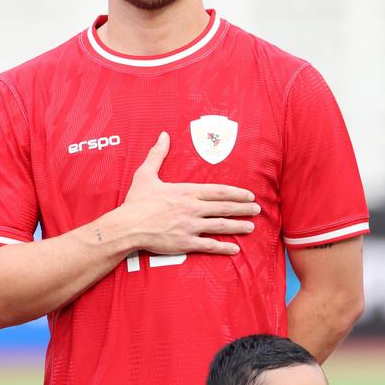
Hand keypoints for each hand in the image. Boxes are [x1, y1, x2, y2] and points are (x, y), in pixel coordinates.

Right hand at [108, 132, 259, 255]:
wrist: (127, 226)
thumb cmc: (136, 202)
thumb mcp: (146, 174)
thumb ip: (157, 154)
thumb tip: (163, 135)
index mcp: (187, 191)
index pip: (219, 191)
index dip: (236, 193)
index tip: (249, 195)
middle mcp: (193, 208)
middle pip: (224, 207)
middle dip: (243, 208)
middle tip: (256, 209)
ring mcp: (191, 226)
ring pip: (221, 226)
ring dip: (238, 226)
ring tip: (250, 227)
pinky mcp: (186, 242)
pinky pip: (209, 245)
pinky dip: (224, 247)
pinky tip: (235, 249)